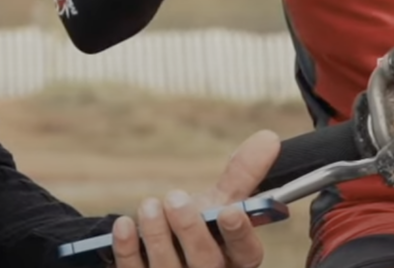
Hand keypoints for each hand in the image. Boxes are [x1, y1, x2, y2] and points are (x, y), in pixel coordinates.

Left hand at [109, 130, 278, 267]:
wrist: (170, 251)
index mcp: (236, 258)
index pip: (246, 253)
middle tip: (175, 198)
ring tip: (150, 205)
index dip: (239, 234)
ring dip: (157, 235)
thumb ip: (244, 175)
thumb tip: (268, 138)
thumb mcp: (223, 204)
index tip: (229, 210)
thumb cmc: (203, 229)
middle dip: (190, 229)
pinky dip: (128, 249)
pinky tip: (125, 224)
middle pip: (206, 263)